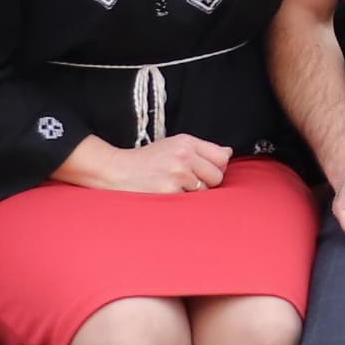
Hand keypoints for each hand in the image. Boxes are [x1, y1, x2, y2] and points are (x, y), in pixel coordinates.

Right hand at [59, 133, 232, 196]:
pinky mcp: (170, 192)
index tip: (205, 172)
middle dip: (207, 182)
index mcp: (186, 142)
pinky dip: (182, 202)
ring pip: (205, 191)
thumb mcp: (172, 146)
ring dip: (194, 194)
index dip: (216, 167)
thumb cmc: (146, 162)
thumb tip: (228, 153)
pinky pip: (190, 202)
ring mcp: (177, 174)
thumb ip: (201, 150)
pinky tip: (168, 196)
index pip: (222, 156)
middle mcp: (184, 155)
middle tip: (186, 183)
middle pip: (217, 175)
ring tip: (174, 188)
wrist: (115, 172)